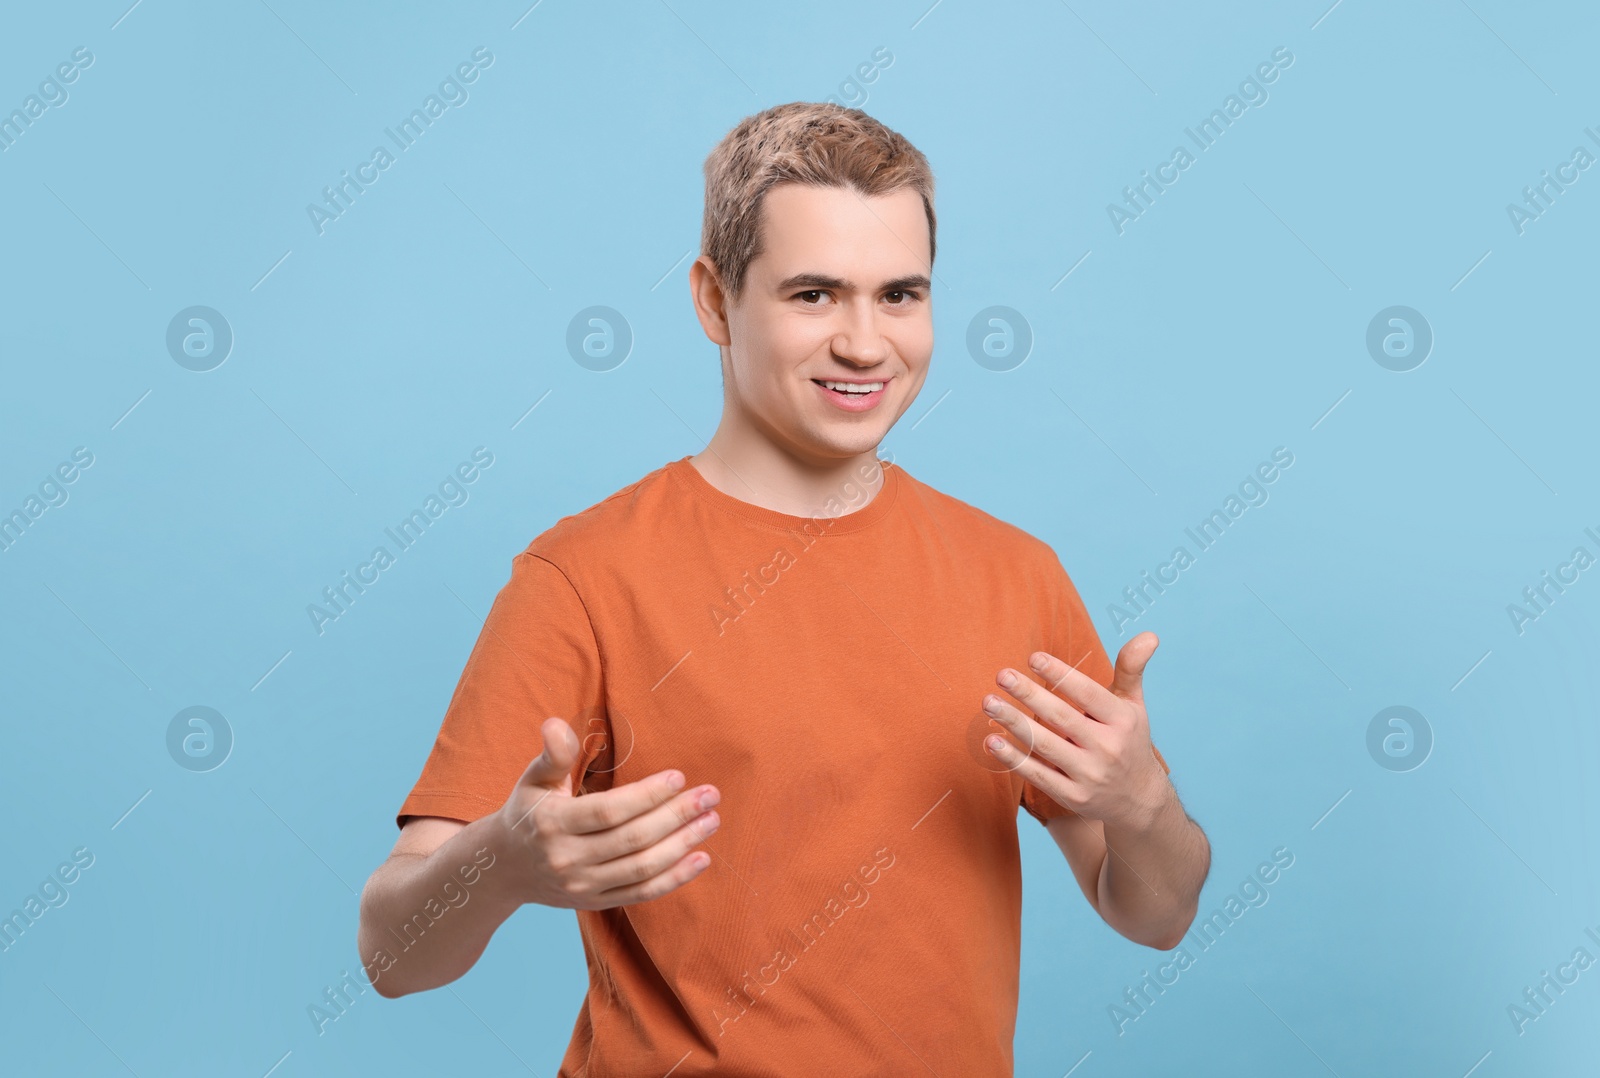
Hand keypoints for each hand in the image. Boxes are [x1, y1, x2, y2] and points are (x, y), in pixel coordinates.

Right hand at [491, 717, 720, 909]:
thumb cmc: (528, 812)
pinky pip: (641, 894)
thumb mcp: (533, 779)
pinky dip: (674, 879)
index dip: (647, 796)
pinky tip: (702, 858)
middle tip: (710, 795)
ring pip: (642, 868)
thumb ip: (553, 754)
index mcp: (552, 824)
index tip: (679, 777)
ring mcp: (582, 886)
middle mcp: (567, 859)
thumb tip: (555, 724)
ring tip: (711, 821)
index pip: (609, 811)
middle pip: (632, 840)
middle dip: (676, 816)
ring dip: (683, 845)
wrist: (503, 868)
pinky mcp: (594, 904)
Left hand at [979, 632, 1169, 828]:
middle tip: (1002, 675)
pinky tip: (991, 741)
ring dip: (1014, 723)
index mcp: (1122, 720)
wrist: (1139, 799)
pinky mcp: (1073, 796)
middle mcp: (1108, 748)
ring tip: (989, 702)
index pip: (1088, 694)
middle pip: (1061, 717)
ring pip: (1045, 745)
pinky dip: (1014, 759)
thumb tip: (1149, 635)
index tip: (1033, 658)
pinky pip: (1038, 775)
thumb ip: (1131, 669)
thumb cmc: (1128, 739)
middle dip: (1029, 694)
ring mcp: (1090, 775)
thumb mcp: (1134, 705)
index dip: (1060, 675)